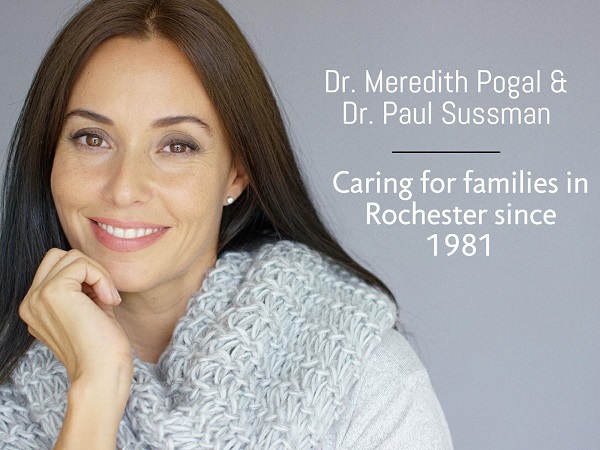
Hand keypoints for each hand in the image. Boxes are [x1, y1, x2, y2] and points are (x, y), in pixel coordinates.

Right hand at [19, 248, 132, 382]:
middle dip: (90, 269)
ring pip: (72, 256)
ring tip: (108, 300)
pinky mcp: (53, 292)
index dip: (86, 276)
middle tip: (106, 295)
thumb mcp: (88, 309)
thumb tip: (90, 264)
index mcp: (35, 307)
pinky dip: (103, 277)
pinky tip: (110, 301)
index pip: (57, 267)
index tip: (101, 300)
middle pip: (60, 256)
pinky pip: (82, 264)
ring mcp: (38, 297)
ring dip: (99, 274)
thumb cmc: (103, 347)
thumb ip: (82, 287)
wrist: (102, 374)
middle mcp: (30, 302)